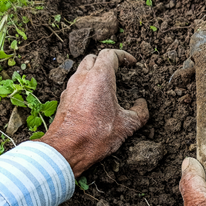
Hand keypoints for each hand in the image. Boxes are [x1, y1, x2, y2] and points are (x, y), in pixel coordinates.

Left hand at [39, 49, 148, 176]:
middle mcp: (82, 78)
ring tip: (106, 86)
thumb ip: (140, 112)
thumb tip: (142, 105)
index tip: (131, 63)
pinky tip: (93, 100)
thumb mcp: (127, 126)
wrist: (65, 150)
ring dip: (94, 73)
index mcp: (100, 78)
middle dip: (107, 61)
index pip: (111, 55)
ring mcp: (70, 88)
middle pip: (94, 58)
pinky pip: (75, 85)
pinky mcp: (63, 100)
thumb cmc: (95, 136)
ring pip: (82, 70)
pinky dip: (85, 86)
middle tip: (118, 71)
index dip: (123, 56)